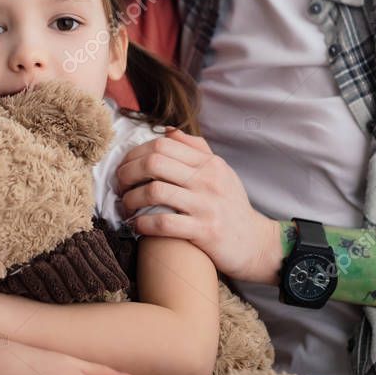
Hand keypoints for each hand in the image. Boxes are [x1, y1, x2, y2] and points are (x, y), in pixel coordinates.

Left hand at [115, 128, 282, 283]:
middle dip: (127, 173)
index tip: (124, 168)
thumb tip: (168, 130)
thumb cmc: (232, 207)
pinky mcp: (205, 231)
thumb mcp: (220, 172)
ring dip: (131, 199)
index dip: (134, 154)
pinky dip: (143, 223)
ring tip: (125, 207)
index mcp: (209, 162)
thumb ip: (196, 149)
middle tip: (119, 186)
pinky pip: (164, 223)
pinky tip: (137, 225)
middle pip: (154, 163)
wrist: (257, 243)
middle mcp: (208, 179)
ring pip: (154, 191)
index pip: (162, 145)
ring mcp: (207, 205)